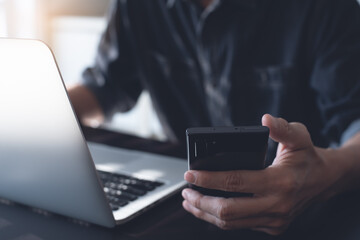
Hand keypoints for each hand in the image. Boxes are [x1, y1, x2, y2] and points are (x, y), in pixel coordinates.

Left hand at [182, 114, 339, 234]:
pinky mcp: (272, 226)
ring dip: (206, 213)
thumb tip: (265, 119)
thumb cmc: (308, 157)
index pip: (236, 182)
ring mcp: (274, 220)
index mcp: (280, 182)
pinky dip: (220, 218)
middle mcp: (277, 205)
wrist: (325, 181)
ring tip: (190, 202)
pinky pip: (240, 225)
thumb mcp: (299, 137)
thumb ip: (282, 128)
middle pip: (228, 210)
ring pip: (231, 223)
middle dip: (201, 202)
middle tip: (186, 192)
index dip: (209, 178)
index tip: (190, 174)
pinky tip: (209, 209)